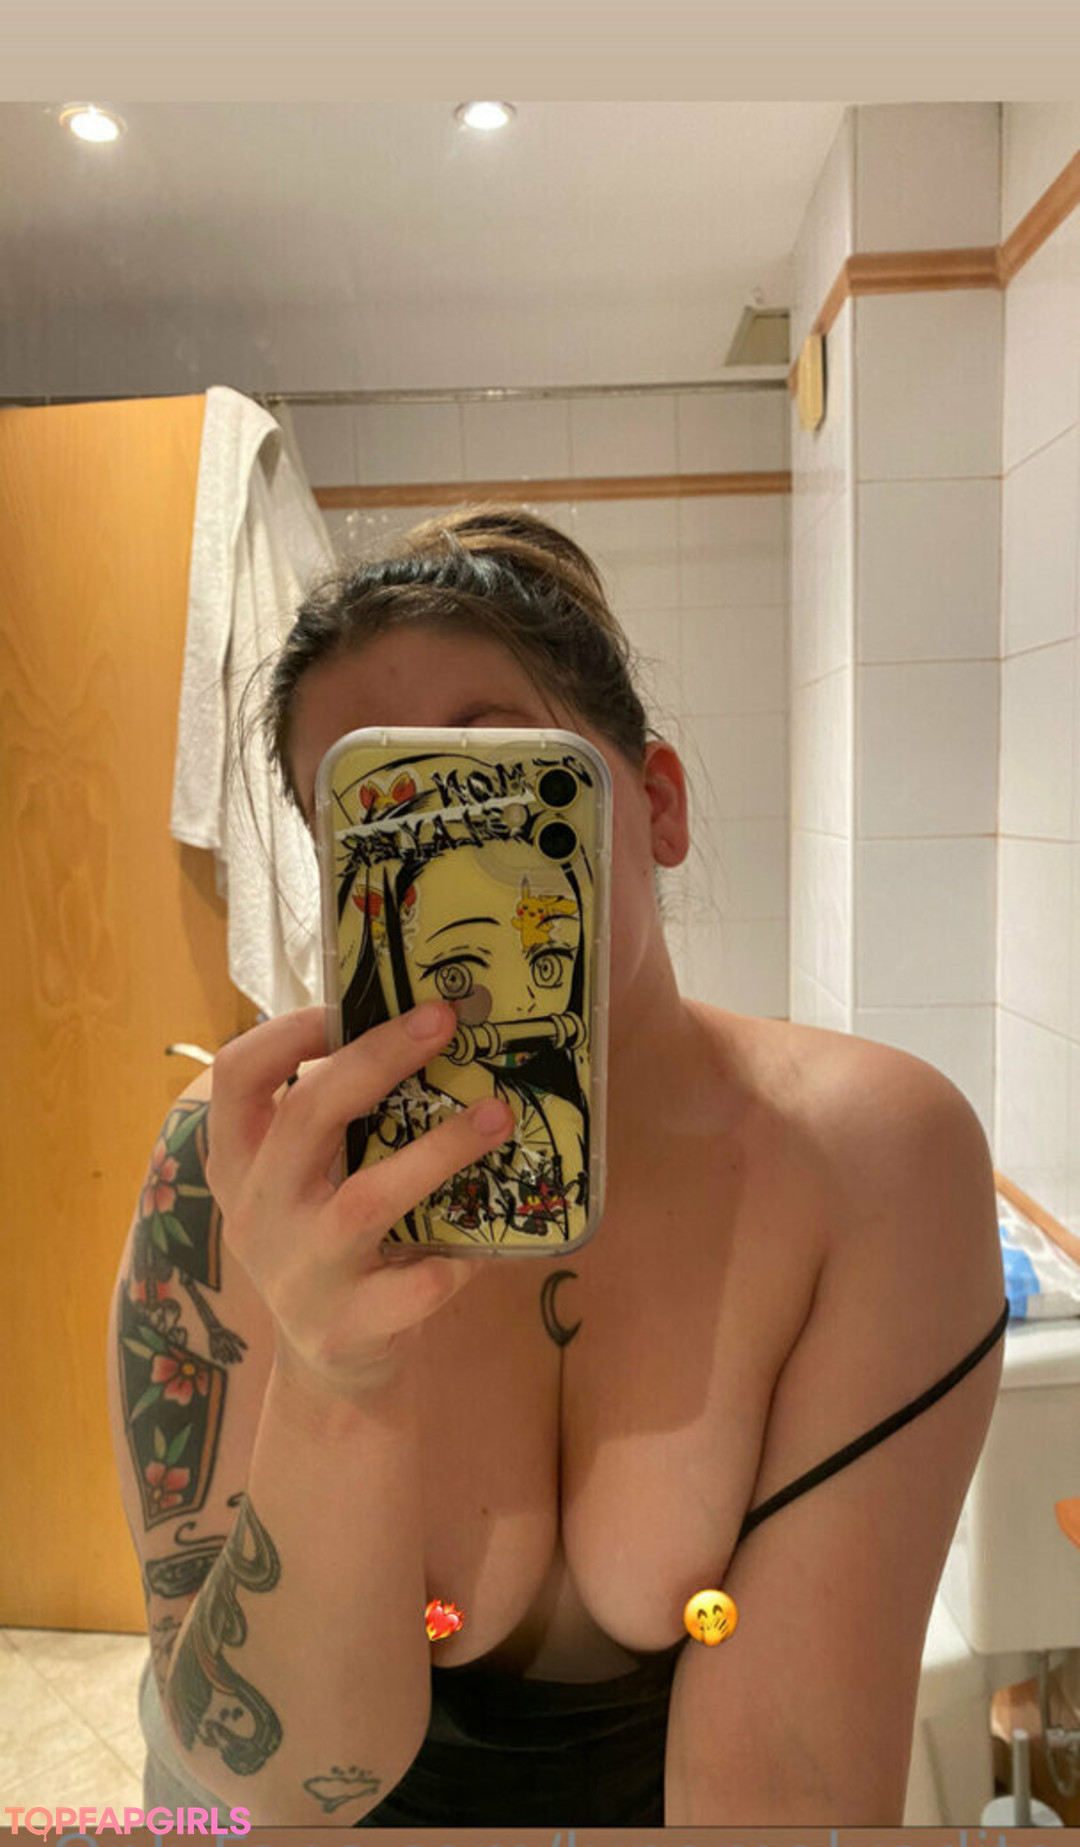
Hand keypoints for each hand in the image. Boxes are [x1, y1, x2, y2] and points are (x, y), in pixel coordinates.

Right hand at [204, 1001, 513, 1396]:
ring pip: (366, 1200)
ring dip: (439, 1150)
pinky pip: (414, 1284)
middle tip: (444, 1021)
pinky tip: (492, 1238)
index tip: (346, 1005)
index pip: (235, 1078)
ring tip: (497, 1116)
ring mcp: (299, 1274)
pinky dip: (458, 1256)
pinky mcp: (347, 1328)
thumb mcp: (304, 1181)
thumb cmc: (328, 1242)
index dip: (285, 1031)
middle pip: (307, 1116)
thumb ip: (332, 1120)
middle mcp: (259, 1214)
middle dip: (379, 1058)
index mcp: (239, 1165)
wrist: (329, 1365)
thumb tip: (418, 1029)